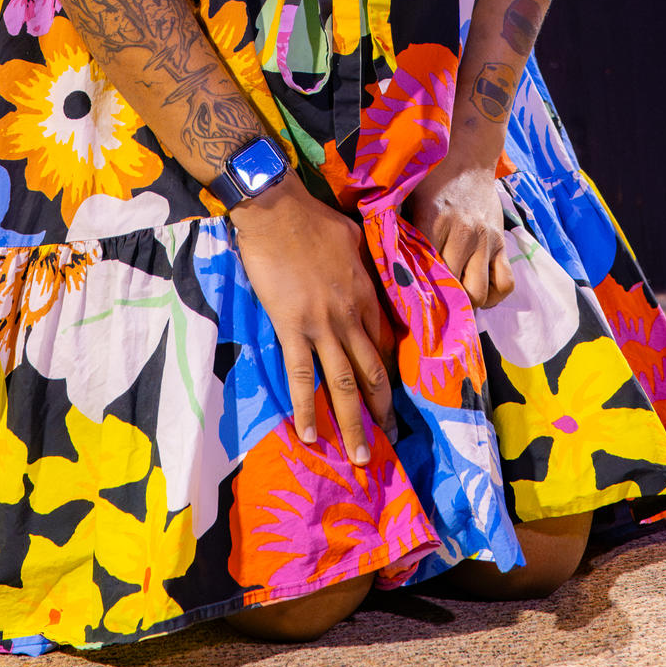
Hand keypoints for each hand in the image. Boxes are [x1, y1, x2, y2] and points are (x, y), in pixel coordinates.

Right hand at [229, 175, 395, 464]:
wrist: (275, 210)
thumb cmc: (310, 217)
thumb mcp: (352, 235)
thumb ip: (362, 260)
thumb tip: (364, 268)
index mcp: (366, 293)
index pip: (383, 343)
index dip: (387, 373)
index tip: (390, 396)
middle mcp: (350, 316)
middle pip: (371, 371)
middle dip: (381, 409)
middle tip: (388, 439)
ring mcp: (322, 325)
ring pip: (343, 384)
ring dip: (353, 424)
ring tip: (361, 456)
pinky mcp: (291, 328)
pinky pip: (302, 377)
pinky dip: (307, 408)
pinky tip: (311, 435)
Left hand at [406, 158, 514, 309]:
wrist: (468, 156)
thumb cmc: (431, 178)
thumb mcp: (408, 196)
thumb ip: (398, 227)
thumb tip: (385, 263)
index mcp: (433, 220)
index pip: (425, 270)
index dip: (417, 291)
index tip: (410, 299)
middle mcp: (463, 232)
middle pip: (453, 287)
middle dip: (442, 300)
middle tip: (431, 303)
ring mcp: (485, 239)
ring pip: (479, 292)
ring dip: (467, 301)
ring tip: (456, 299)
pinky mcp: (502, 243)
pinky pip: (506, 283)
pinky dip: (494, 296)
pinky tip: (480, 293)